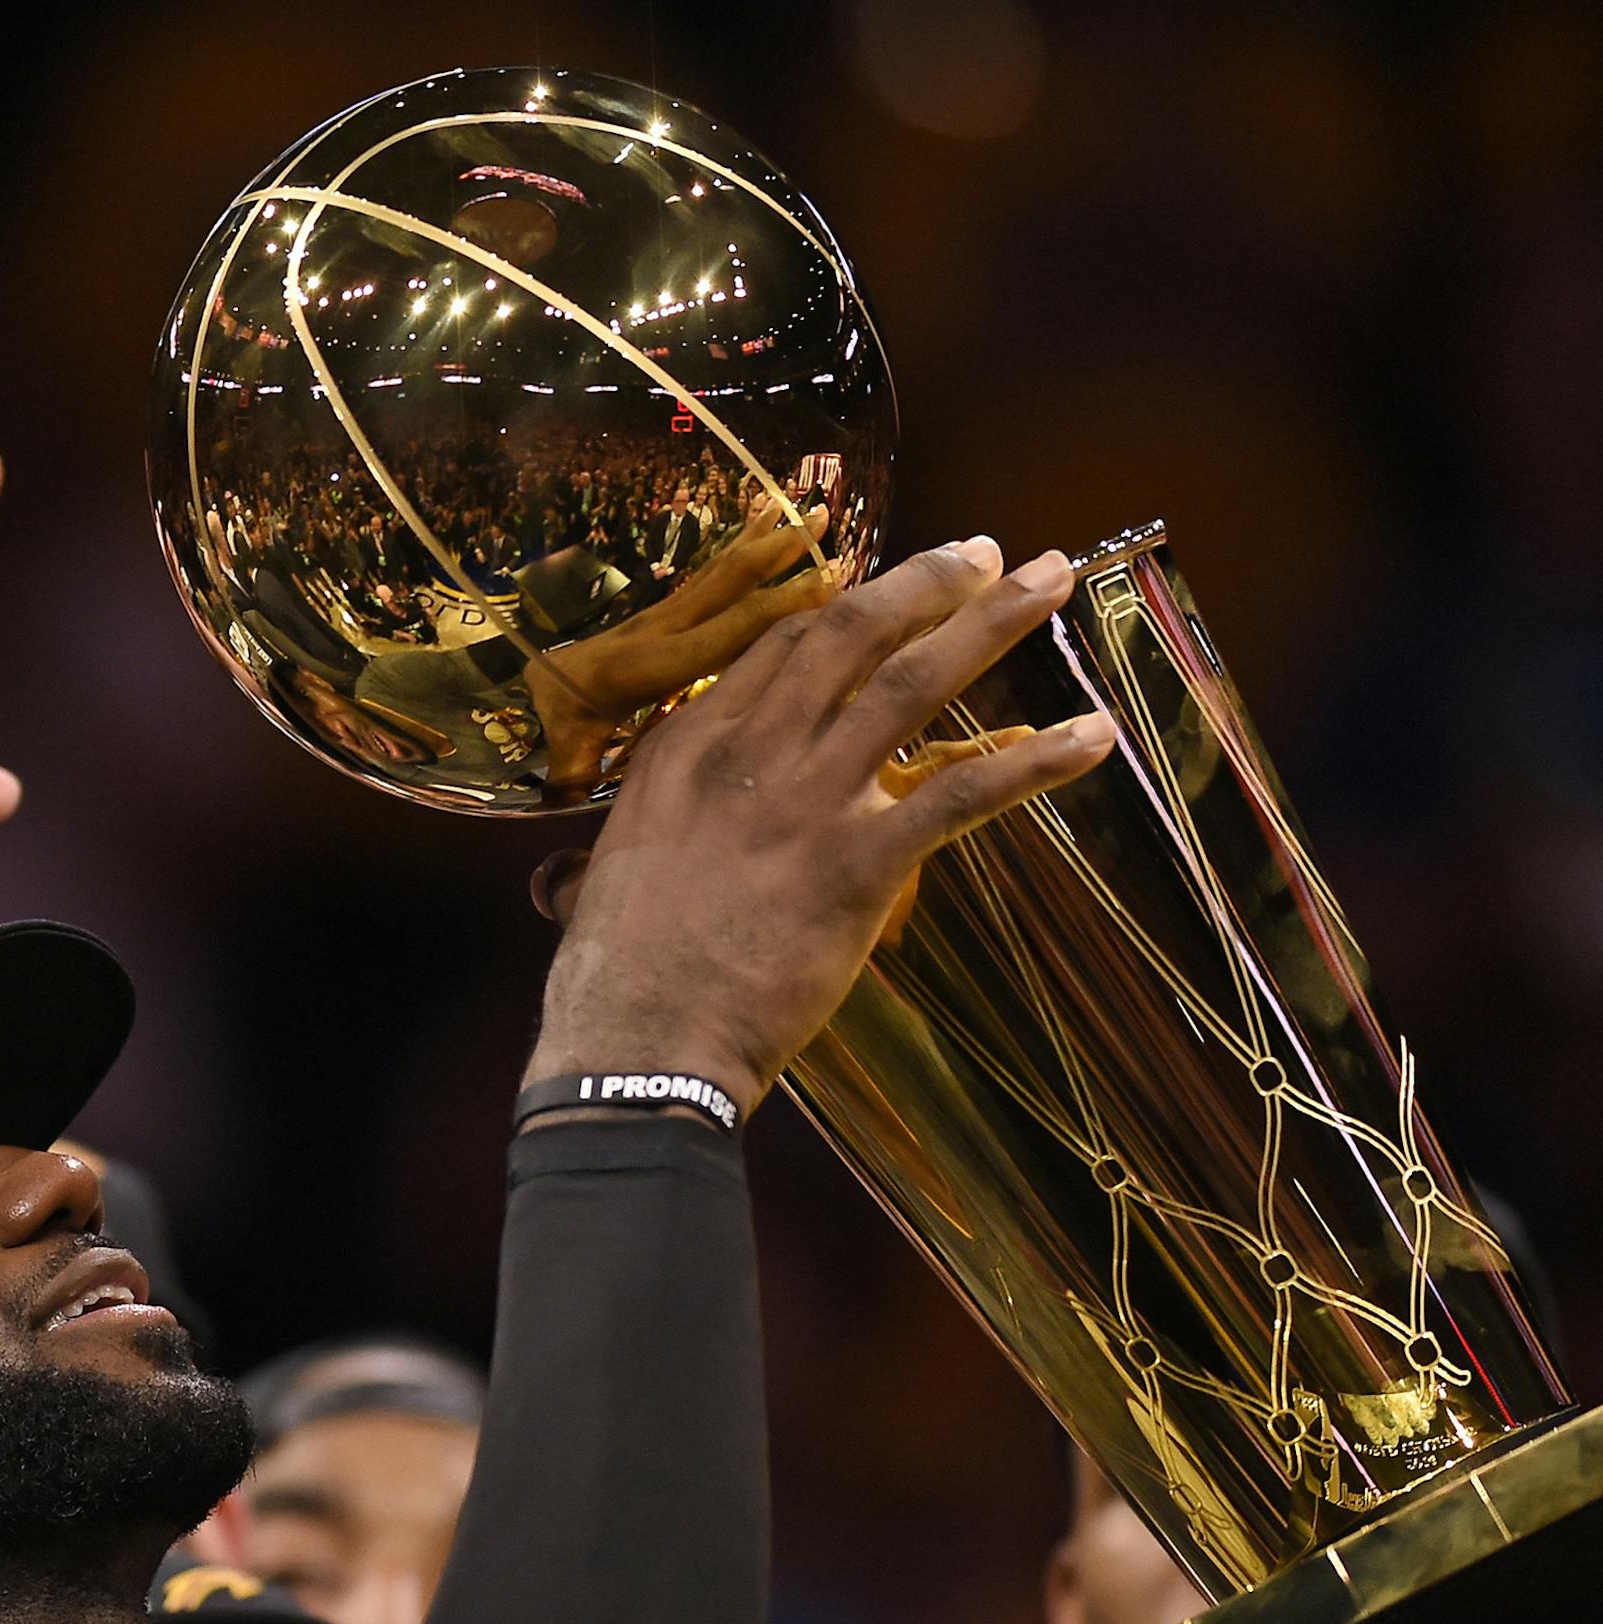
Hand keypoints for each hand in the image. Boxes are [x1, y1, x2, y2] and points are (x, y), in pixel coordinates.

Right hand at [525, 539, 1113, 1112]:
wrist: (640, 1044)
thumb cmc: (610, 982)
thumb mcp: (594, 892)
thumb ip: (590, 870)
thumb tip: (557, 887)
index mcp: (684, 749)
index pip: (778, 648)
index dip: (845, 606)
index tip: (891, 587)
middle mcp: (748, 751)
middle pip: (851, 634)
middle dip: (929, 581)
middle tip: (990, 552)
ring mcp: (808, 799)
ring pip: (914, 682)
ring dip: (992, 625)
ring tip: (1052, 582)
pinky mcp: (863, 862)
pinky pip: (965, 791)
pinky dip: (1036, 759)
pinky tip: (1094, 737)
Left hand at [526, 503, 830, 793]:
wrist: (510, 688)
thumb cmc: (545, 727)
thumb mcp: (562, 752)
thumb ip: (574, 768)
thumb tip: (573, 784)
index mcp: (647, 665)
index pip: (722, 632)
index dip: (775, 611)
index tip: (827, 589)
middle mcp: (659, 629)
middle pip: (725, 584)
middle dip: (778, 554)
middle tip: (823, 522)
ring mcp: (659, 617)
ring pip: (719, 571)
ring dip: (765, 540)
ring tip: (809, 508)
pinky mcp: (658, 616)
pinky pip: (708, 578)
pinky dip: (741, 550)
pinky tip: (766, 525)